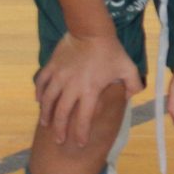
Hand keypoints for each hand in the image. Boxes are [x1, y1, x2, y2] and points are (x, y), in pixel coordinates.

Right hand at [35, 32, 138, 146]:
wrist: (90, 29)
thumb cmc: (110, 49)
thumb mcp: (127, 67)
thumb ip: (133, 84)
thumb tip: (130, 97)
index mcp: (89, 90)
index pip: (83, 119)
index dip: (80, 134)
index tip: (79, 144)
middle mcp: (71, 87)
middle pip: (61, 114)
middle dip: (60, 130)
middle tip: (59, 141)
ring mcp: (59, 76)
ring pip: (48, 101)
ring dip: (46, 115)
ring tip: (46, 124)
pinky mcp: (51, 66)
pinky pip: (41, 83)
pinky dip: (39, 94)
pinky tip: (39, 101)